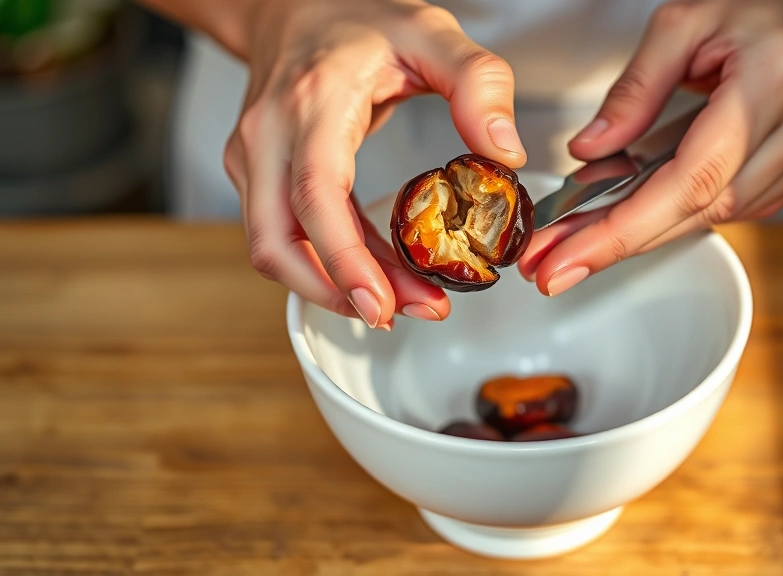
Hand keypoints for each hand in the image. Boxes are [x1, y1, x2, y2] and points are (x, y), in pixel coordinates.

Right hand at [221, 0, 525, 327]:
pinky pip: (284, 237)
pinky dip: (327, 266)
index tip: (383, 302)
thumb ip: (478, 82)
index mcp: (311, 102)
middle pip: (279, 242)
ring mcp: (252, 159)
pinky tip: (376, 275)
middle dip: (341, 291)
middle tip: (406, 312)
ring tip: (401, 301)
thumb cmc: (357, 21)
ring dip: (333, 287)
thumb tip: (504, 151)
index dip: (345, 259)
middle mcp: (267, 136)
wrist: (294, 9)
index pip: (315, 195)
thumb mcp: (431, 31)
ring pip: (274, 250)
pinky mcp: (255, 178)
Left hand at [520, 0, 782, 295]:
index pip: (694, 178)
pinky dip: (688, 211)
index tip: (571, 256)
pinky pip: (743, 205)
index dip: (627, 227)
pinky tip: (644, 212)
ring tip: (586, 236)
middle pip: (705, 208)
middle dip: (624, 240)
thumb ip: (634, 89)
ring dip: (651, 229)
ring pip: (722, 215)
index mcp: (777, 77)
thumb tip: (589, 150)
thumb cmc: (752, 2)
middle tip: (559, 261)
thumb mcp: (680, 23)